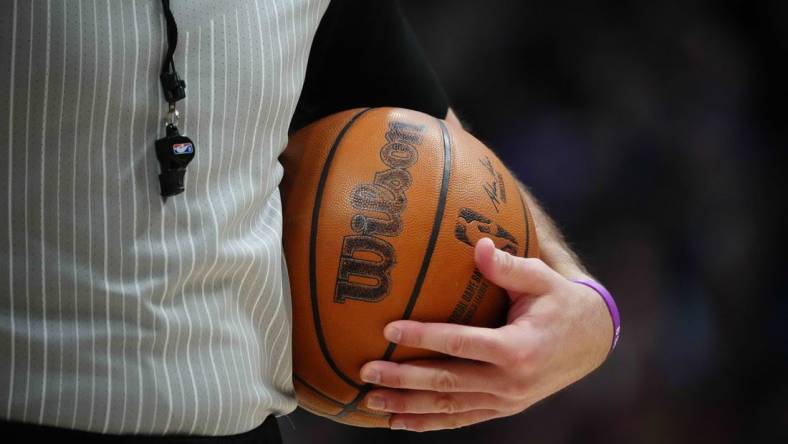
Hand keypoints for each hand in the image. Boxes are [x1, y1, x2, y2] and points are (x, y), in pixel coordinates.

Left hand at [359, 237, 613, 431]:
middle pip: (447, 382)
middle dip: (402, 379)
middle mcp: (510, 382)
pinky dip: (429, 423)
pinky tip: (399, 422)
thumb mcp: (541, 278)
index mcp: (517, 348)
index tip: (389, 328)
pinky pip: (460, 419)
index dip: (424, 336)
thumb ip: (509, 266)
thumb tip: (479, 246)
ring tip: (369, 400)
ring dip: (407, 406)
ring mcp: (506, 400)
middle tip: (366, 370)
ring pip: (448, 407)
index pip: (461, 343)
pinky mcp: (503, 407)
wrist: (591, 341)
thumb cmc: (561, 302)